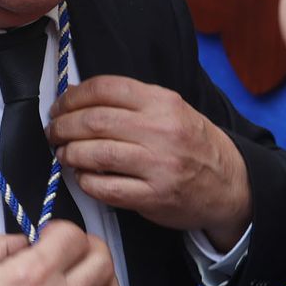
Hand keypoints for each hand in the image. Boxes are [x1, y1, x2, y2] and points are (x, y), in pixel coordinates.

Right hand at [0, 221, 120, 285]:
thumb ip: (4, 245)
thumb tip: (27, 243)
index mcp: (32, 275)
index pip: (75, 237)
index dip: (62, 230)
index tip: (52, 237)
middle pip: (103, 263)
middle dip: (90, 248)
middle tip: (74, 252)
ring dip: (102, 283)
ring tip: (84, 281)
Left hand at [48, 75, 251, 250]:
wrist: (231, 184)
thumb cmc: (194, 145)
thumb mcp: (172, 110)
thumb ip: (131, 102)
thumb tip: (77, 96)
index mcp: (163, 102)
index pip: (105, 89)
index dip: (73, 96)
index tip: (60, 106)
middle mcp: (161, 130)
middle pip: (94, 121)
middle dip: (63, 126)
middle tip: (53, 131)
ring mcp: (158, 165)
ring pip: (95, 154)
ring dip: (70, 153)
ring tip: (64, 154)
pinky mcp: (153, 197)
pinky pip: (106, 188)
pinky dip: (86, 182)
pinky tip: (83, 177)